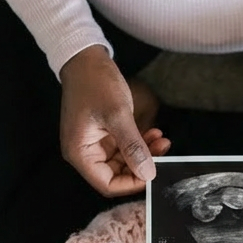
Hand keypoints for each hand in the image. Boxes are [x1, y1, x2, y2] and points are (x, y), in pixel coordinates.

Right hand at [59, 45, 170, 196]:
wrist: (86, 59)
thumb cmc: (95, 83)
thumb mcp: (118, 115)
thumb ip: (133, 146)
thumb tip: (147, 173)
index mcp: (80, 153)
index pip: (107, 184)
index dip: (132, 183)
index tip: (153, 173)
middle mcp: (85, 152)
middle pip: (116, 174)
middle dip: (141, 165)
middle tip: (163, 151)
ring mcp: (94, 143)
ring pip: (123, 160)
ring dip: (144, 153)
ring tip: (161, 139)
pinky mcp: (103, 134)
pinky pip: (124, 146)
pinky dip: (139, 142)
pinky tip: (153, 132)